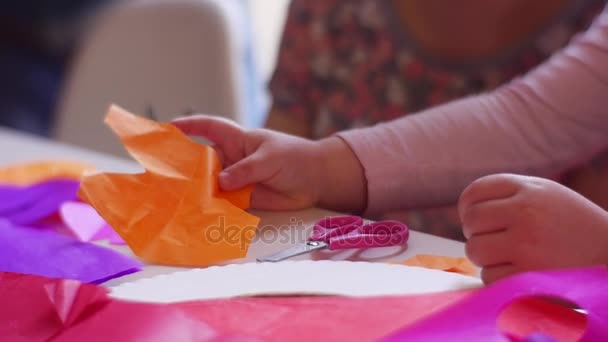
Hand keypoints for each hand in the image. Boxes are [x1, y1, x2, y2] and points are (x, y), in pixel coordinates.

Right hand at [171, 115, 365, 211]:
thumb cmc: (294, 158)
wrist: (315, 180)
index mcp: (237, 140)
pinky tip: (198, 215)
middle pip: (201, 161)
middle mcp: (231, 159)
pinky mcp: (241, 199)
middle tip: (162, 176)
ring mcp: (235, 180)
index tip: (168, 127)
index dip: (189, 125)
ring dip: (195, 192)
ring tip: (174, 200)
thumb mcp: (270, 159)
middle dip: (183, 166)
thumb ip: (246, 170)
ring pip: (208, 185)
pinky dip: (211, 209)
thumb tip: (220, 182)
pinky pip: (222, 204)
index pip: (208, 128)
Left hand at [458, 173, 607, 282]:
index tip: (476, 220)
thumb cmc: (573, 227)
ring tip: (510, 258)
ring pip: (475, 250)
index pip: (475, 192)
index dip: (468, 208)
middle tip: (495, 241)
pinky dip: (499, 279)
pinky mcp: (528, 276)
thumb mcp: (547, 195)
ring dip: (486, 258)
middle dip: (477, 234)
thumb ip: (508, 195)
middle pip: (471, 221)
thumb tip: (465, 209)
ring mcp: (526, 245)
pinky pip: (489, 276)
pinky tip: (520, 274)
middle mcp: (526, 212)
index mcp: (530, 189)